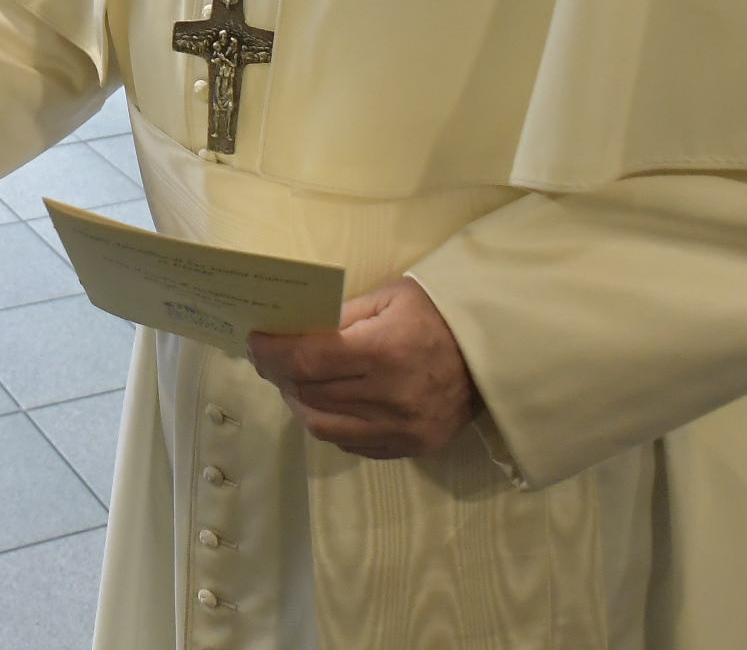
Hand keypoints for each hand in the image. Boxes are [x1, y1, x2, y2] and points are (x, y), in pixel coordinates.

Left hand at [248, 277, 477, 459]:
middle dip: (279, 375)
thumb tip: (291, 330)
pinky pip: (352, 444)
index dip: (271, 354)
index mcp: (384, 351)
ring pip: (324, 426)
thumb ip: (340, 317)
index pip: (307, 360)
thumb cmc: (436, 315)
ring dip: (299, 403)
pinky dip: (330, 424)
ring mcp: (402, 429)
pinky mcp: (411, 448)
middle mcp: (391, 396)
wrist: (493, 354)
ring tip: (292, 383)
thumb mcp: (388, 298)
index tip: (254, 343)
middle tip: (269, 359)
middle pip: (310, 393)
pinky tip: (327, 404)